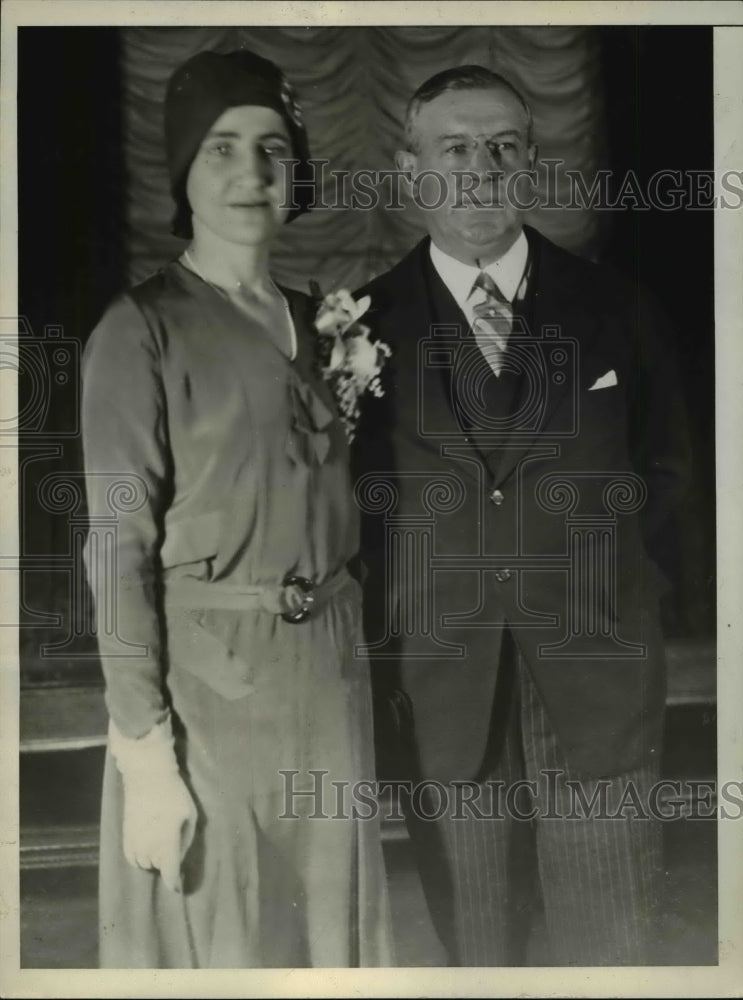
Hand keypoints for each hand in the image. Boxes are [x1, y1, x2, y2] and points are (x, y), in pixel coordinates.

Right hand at [121, 770, 197, 891]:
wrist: (147, 778)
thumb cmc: (174, 795)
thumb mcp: (190, 816)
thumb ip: (186, 841)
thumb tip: (178, 860)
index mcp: (167, 841)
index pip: (169, 872)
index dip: (174, 883)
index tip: (178, 888)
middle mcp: (148, 845)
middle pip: (159, 867)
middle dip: (167, 861)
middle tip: (173, 841)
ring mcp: (134, 842)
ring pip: (145, 864)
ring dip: (154, 859)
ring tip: (161, 839)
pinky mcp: (125, 838)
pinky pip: (132, 859)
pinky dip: (141, 857)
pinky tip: (148, 844)